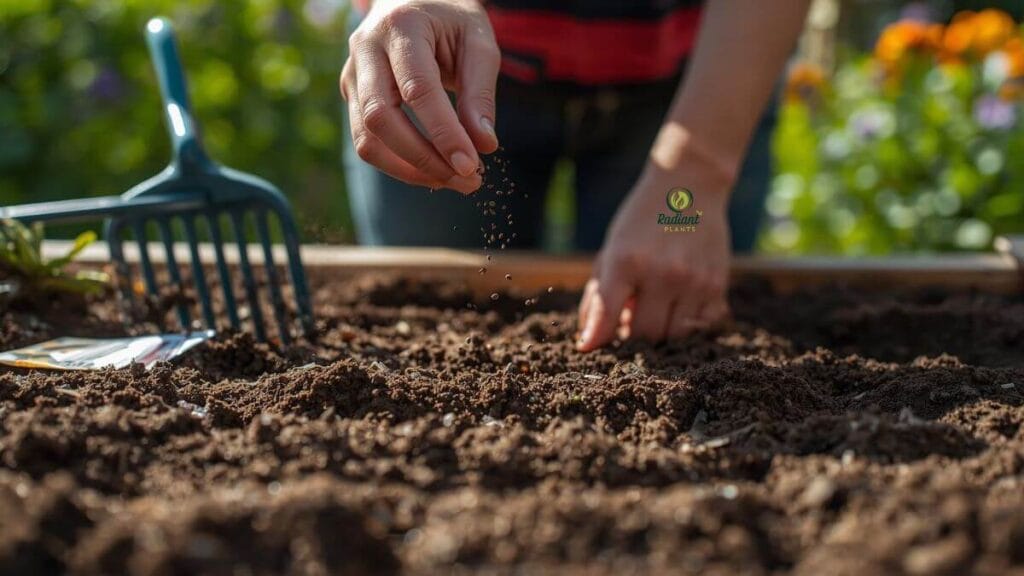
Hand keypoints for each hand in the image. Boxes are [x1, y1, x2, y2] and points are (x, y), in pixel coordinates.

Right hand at [341, 0, 499, 192]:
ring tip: (453, 181)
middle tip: (468, 180)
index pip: (417, 90)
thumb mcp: (478, 41)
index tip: (472, 165)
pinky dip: (400, 165)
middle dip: (425, 158)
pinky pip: (368, 141)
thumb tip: (484, 146)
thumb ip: (480, 92)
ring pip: (367, 138)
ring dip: (410, 170)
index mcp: (401, 26)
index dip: (444, 134)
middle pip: (381, 118)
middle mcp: (366, 48)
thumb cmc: (451, 19)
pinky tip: (433, 172)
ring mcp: (353, 73)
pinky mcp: (352, 95)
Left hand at [576, 165, 731, 350]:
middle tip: (630, 315)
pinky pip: (700, 325)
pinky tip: (679, 303)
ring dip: (660, 330)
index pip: (607, 316)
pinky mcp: (716, 284)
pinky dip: (686, 324)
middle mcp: (662, 272)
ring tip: (655, 306)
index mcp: (626, 261)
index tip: (589, 348)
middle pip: (644, 334)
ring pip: (673, 335)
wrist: (689, 187)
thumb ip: (599, 296)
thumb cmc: (641, 221)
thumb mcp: (612, 249)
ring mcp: (693, 280)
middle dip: (633, 333)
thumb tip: (587, 340)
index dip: (597, 338)